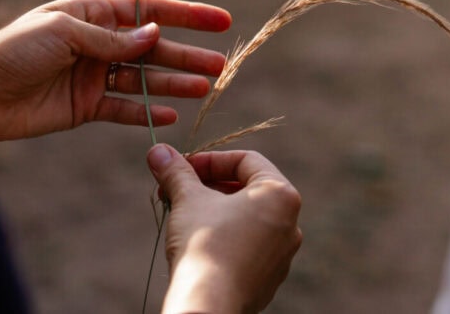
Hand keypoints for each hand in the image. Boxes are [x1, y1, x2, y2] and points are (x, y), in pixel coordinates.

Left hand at [0, 0, 231, 142]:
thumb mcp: (64, 33)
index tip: (219, 19)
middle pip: (153, 46)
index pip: (148, 10)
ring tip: (206, 87)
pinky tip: (173, 114)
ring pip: (144, 78)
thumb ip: (111, 39)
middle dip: (187, 53)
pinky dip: (148, 112)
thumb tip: (153, 34)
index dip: (185, 13)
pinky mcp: (85, 106)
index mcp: (92, 13)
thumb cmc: (13, 51)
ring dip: (174, 82)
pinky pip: (125, 108)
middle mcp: (98, 42)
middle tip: (220, 64)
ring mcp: (93, 75)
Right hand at [147, 144, 302, 313]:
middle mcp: (291, 223)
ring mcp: (282, 253)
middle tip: (177, 189)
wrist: (208, 305)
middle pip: (248, 189)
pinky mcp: (269, 277)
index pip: (246, 160)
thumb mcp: (187, 199)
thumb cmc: (204, 245)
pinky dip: (226, 236)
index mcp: (280, 195)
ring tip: (183, 214)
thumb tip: (158, 151)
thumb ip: (176, 171)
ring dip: (215, 210)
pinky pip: (248, 245)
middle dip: (209, 185)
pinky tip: (197, 243)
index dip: (210, 159)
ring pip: (247, 218)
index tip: (183, 167)